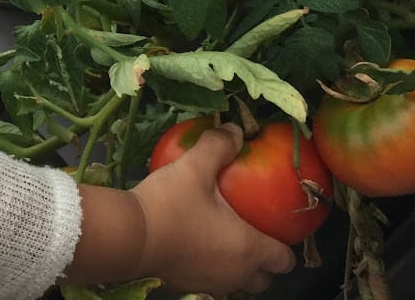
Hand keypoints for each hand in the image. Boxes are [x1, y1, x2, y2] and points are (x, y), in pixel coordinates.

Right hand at [130, 123, 296, 294]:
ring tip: (224, 242)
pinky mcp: (186, 286)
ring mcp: (210, 284)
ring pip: (238, 284)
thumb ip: (219, 146)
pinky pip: (211, 283)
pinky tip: (194, 246)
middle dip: (263, 261)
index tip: (275, 227)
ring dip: (237, 268)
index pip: (284, 259)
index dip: (285, 245)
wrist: (129, 236)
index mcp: (248, 248)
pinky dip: (211, 269)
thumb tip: (236, 130)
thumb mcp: (194, 168)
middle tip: (251, 233)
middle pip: (264, 278)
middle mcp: (235, 274)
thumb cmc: (170, 205)